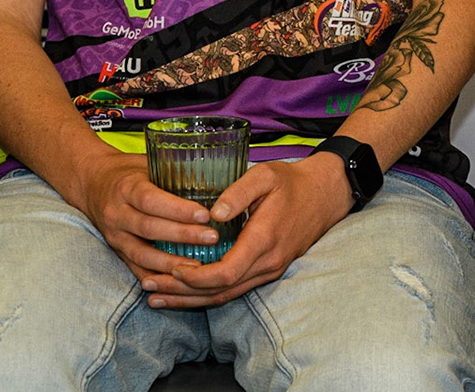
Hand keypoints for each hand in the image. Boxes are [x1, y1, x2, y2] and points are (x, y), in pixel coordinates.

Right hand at [64, 149, 224, 289]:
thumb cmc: (131, 171)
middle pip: (149, 228)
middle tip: (213, 238)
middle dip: (182, 235)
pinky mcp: (116, 251)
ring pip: (141, 253)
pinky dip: (155, 277)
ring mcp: (114, 236)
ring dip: (170, 262)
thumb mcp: (149, 164)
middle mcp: (117, 214)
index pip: (151, 200)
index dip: (178, 210)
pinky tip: (176, 283)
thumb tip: (218, 176)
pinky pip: (135, 268)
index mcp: (126, 188)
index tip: (206, 214)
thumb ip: (177, 172)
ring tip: (199, 266)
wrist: (91, 183)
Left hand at [138, 153, 353, 307]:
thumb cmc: (293, 182)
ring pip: (226, 295)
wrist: (326, 194)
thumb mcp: (266, 175)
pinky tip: (186, 293)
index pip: (225, 273)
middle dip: (181, 292)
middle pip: (219, 291)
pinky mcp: (269, 270)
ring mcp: (270, 270)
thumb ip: (239, 192)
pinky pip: (234, 289)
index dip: (194, 278)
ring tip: (157, 297)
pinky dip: (207, 294)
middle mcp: (268, 262)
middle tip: (148, 287)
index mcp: (263, 240)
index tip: (171, 268)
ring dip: (190, 299)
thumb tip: (212, 214)